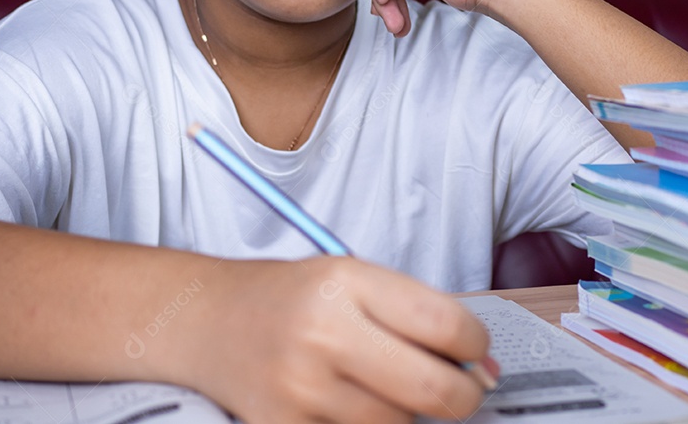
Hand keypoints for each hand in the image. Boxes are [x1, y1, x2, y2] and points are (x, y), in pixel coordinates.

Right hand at [172, 256, 494, 423]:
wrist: (209, 322)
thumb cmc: (292, 298)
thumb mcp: (351, 278)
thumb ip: (413, 313)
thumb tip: (478, 364)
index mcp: (346, 283)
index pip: (444, 323)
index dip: (476, 343)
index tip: (477, 349)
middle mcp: (323, 335)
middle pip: (432, 389)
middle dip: (464, 393)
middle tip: (467, 388)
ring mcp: (301, 389)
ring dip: (411, 412)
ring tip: (389, 385)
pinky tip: (357, 403)